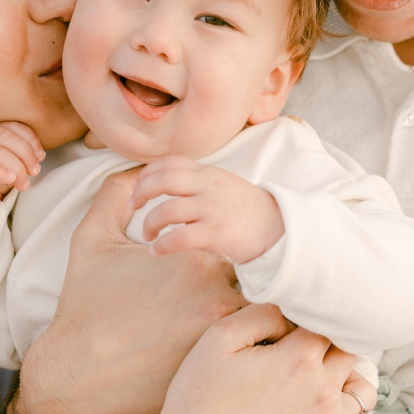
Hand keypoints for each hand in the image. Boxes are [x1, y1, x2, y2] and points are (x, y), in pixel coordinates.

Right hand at [0, 122, 44, 210]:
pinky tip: (10, 178)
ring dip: (16, 168)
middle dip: (26, 154)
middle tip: (34, 172)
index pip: (13, 126)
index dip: (30, 139)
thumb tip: (40, 154)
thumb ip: (25, 153)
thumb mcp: (13, 162)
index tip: (40, 156)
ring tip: (23, 183)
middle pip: (6, 137)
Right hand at [19, 170, 244, 413]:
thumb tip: (130, 174)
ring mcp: (221, 336)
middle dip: (251, 287)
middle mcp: (217, 296)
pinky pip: (254, 355)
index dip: (235, 252)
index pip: (240, 244)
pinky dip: (249, 351)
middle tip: (237, 296)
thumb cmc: (85, 308)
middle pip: (259, 283)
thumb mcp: (92, 242)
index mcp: (195, 260)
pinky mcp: (218, 370)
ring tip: (238, 325)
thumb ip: (112, 197)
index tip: (226, 262)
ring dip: (254, 319)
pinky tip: (229, 353)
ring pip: (262, 320)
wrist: (76, 375)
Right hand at [114, 303, 359, 413]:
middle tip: (306, 349)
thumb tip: (292, 314)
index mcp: (301, 358)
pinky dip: (329, 413)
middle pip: (352, 353)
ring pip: (361, 390)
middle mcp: (323, 392)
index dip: (311, 320)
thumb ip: (264, 313)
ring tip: (315, 378)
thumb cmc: (198, 398)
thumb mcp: (219, 338)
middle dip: (333, 345)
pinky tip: (298, 413)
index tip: (291, 327)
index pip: (330, 322)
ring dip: (345, 378)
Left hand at [131, 158, 285, 264]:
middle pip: (163, 180)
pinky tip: (156, 250)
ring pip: (167, 210)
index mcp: (209, 174)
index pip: (170, 163)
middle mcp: (208, 187)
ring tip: (148, 234)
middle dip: (141, 192)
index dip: (147, 173)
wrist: (279, 229)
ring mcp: (212, 209)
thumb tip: (166, 183)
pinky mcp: (216, 233)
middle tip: (134, 206)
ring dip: (149, 223)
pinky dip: (161, 244)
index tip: (138, 188)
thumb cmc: (247, 211)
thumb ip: (198, 181)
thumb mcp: (223, 185)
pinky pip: (179, 237)